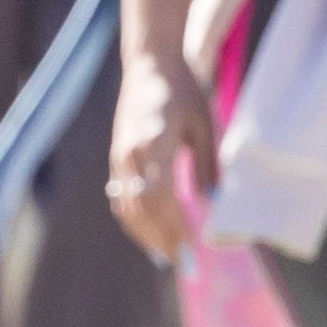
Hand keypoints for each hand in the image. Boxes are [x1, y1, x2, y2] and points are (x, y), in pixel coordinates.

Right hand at [105, 49, 218, 260]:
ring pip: (126, 206)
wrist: (149, 63)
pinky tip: (150, 232)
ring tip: (166, 255)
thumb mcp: (204, 124)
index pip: (160, 197)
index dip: (174, 226)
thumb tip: (209, 202)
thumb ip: (206, 164)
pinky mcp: (116, 156)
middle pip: (141, 209)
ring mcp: (119, 155)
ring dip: (145, 234)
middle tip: (183, 263)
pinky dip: (135, 219)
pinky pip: (121, 196)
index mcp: (153, 143)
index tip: (192, 248)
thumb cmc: (183, 89)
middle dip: (161, 239)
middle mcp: (130, 153)